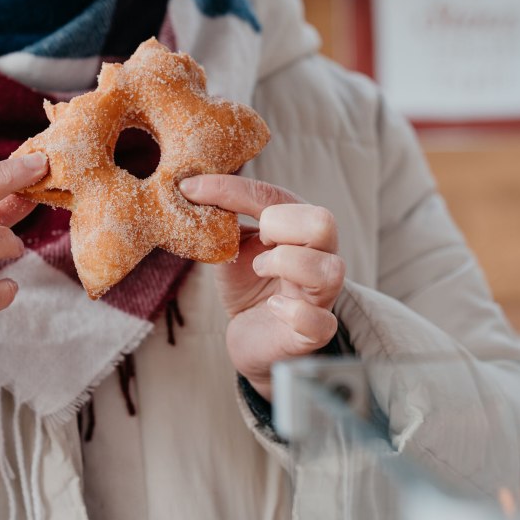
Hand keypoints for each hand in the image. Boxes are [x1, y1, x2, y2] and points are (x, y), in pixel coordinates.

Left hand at [179, 175, 344, 400]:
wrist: (252, 335)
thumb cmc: (248, 284)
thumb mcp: (232, 244)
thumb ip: (222, 216)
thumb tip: (189, 184)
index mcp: (301, 228)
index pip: (277, 197)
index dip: (234, 191)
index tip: (193, 189)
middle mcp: (320, 257)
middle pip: (324, 223)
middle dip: (281, 226)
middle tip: (258, 241)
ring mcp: (322, 296)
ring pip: (329, 269)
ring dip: (287, 264)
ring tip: (260, 270)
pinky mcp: (315, 333)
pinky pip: (320, 321)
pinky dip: (293, 312)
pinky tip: (273, 307)